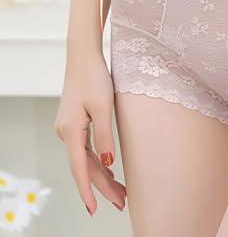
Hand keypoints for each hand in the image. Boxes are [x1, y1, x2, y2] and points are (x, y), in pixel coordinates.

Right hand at [54, 49, 125, 215]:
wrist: (83, 57)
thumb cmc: (94, 77)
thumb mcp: (103, 106)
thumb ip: (104, 135)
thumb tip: (107, 162)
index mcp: (71, 130)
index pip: (79, 168)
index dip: (88, 190)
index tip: (95, 209)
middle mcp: (66, 132)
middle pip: (84, 167)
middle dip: (102, 186)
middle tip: (121, 203)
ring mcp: (69, 128)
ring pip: (85, 159)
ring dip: (102, 175)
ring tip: (120, 192)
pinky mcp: (75, 122)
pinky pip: (85, 148)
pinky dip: (97, 161)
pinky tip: (108, 169)